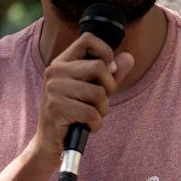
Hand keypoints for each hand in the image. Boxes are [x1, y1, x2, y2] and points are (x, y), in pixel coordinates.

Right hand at [32, 32, 134, 164]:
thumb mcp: (94, 90)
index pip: (88, 39)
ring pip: (99, 92)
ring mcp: (53, 89)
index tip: (108, 70)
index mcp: (63, 62)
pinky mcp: (55, 108)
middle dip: (109, 88)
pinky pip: (92, 113)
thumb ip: (111, 74)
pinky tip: (86, 126)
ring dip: (102, 109)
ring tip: (90, 115)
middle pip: (99, 67)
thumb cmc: (75, 112)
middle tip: (100, 102)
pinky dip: (96, 123)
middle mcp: (55, 71)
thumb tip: (129, 57)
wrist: (52, 141)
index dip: (106, 52)